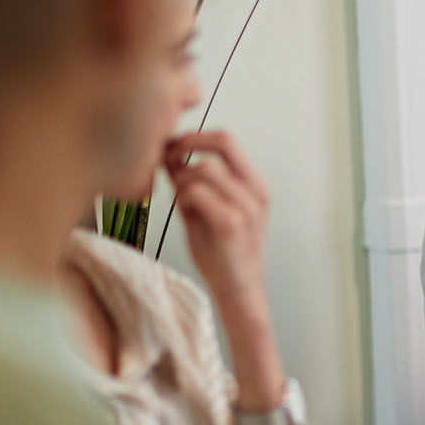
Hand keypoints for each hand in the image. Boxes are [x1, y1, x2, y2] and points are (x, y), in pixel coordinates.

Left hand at [164, 130, 271, 330]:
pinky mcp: (230, 223)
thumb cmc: (222, 252)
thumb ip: (193, 184)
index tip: (173, 144)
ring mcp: (246, 206)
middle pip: (224, 141)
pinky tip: (184, 213)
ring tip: (180, 200)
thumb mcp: (207, 211)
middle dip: (188, 143)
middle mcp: (256, 191)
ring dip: (182, 180)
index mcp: (255, 185)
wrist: (237, 289)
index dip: (196, 135)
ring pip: (204, 169)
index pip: (228, 140)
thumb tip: (168, 157)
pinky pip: (196, 193)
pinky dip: (183, 198)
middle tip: (167, 155)